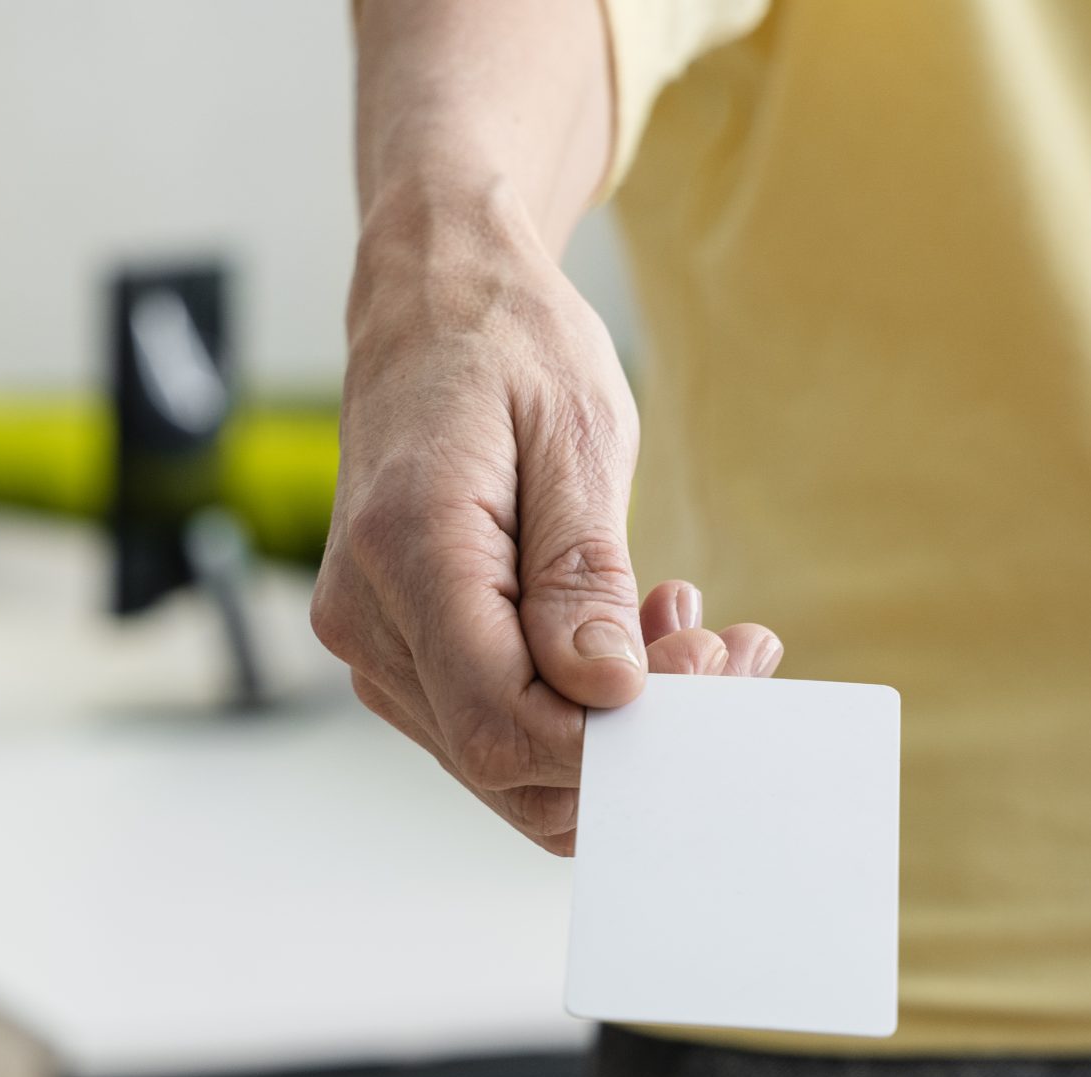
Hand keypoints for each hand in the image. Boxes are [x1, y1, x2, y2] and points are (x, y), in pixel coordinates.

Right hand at [311, 188, 778, 854]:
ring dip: (611, 722)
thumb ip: (584, 573)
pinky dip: (572, 703)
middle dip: (630, 740)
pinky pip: (488, 720)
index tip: (707, 671)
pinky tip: (627, 633)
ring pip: (501, 758)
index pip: (505, 723)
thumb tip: (607, 691)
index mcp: (403, 552)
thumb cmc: (507, 346)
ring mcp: (371, 644)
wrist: (428, 302)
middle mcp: (366, 619)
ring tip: (685, 629)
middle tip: (724, 655)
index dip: (616, 739)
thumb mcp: (578, 433)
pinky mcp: (395, 650)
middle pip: (503, 760)